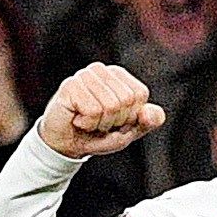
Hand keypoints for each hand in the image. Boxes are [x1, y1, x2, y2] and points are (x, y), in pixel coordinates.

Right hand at [38, 61, 164, 156]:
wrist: (66, 145)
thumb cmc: (97, 133)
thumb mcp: (131, 130)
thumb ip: (149, 120)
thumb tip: (147, 112)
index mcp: (119, 76)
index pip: (139, 95)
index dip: (130, 116)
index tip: (115, 121)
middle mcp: (102, 71)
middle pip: (125, 100)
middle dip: (115, 121)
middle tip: (99, 123)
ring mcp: (84, 76)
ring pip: (110, 105)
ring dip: (99, 123)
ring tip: (88, 121)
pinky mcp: (70, 86)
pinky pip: (93, 111)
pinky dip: (87, 123)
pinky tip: (77, 120)